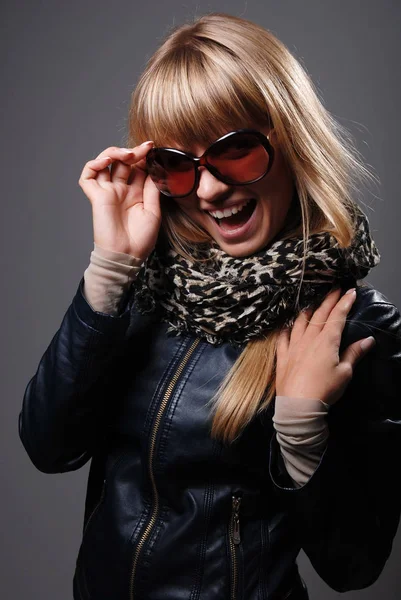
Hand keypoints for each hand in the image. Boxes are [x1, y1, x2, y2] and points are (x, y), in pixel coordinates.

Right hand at [78, 141, 160, 260]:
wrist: (126, 256)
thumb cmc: (141, 240)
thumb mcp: (153, 211)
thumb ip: (152, 190)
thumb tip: (155, 170)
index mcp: (136, 194)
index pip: (138, 168)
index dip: (144, 158)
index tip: (154, 150)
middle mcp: (121, 190)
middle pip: (123, 162)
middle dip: (133, 152)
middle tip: (144, 148)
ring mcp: (108, 192)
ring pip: (104, 163)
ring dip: (114, 153)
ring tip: (127, 154)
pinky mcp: (96, 197)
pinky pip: (88, 176)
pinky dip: (93, 165)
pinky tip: (106, 161)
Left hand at [275, 287, 375, 405]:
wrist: (299, 405)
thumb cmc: (325, 389)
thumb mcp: (345, 372)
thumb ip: (354, 353)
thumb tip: (368, 340)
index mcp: (327, 341)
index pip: (337, 316)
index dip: (344, 302)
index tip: (350, 291)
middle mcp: (309, 338)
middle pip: (319, 314)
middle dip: (329, 300)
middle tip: (335, 289)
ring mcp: (294, 346)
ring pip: (300, 322)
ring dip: (307, 311)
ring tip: (312, 303)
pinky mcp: (283, 356)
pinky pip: (282, 338)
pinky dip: (286, 329)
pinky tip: (286, 326)